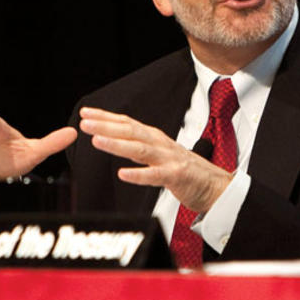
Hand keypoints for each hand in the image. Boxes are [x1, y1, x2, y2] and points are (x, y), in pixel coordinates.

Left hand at [79, 107, 231, 212]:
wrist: (215, 185)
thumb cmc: (185, 170)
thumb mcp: (158, 153)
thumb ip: (138, 146)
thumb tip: (113, 137)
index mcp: (154, 137)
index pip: (127, 123)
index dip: (106, 117)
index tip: (86, 113)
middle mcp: (160, 144)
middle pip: (130, 131)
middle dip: (106, 126)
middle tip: (85, 123)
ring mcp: (169, 159)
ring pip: (139, 149)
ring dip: (117, 144)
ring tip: (97, 141)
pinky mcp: (177, 176)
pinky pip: (155, 176)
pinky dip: (139, 174)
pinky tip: (123, 174)